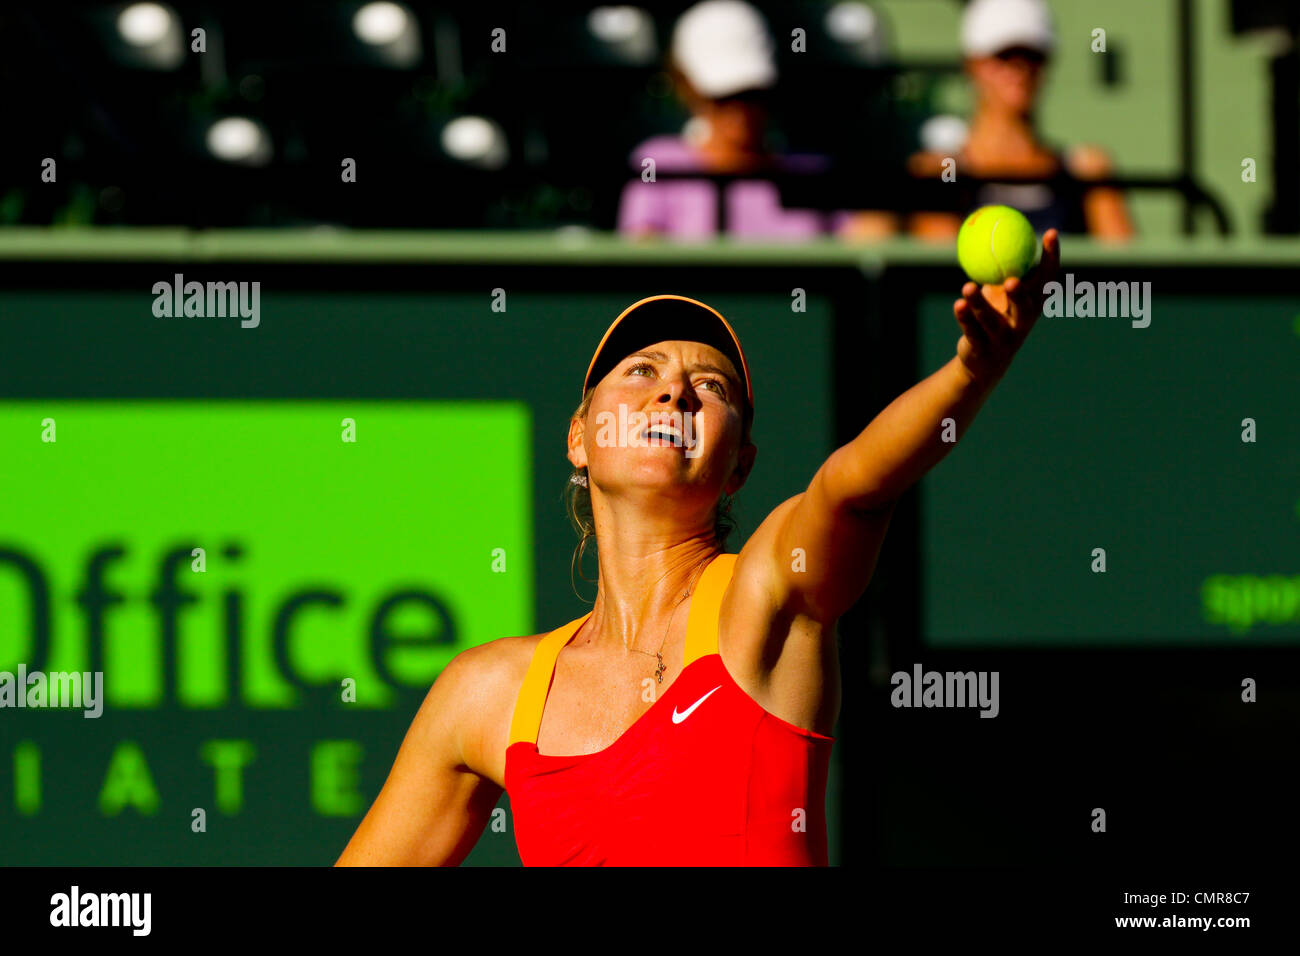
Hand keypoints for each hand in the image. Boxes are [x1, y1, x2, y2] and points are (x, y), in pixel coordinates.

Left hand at [952, 228, 1060, 382]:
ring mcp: (1003, 338)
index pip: (1047, 280)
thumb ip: (1008, 265)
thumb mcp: (1004, 292)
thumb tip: (1006, 227)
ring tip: (967, 287)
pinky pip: (972, 330)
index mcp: (1032, 304)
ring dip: (979, 303)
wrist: (985, 362)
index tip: (1050, 233)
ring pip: (991, 320)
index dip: (1051, 257)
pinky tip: (957, 304)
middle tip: (1011, 280)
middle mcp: (1022, 322)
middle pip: (1026, 308)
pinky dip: (964, 316)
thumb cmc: (997, 317)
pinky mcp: (983, 349)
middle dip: (1020, 294)